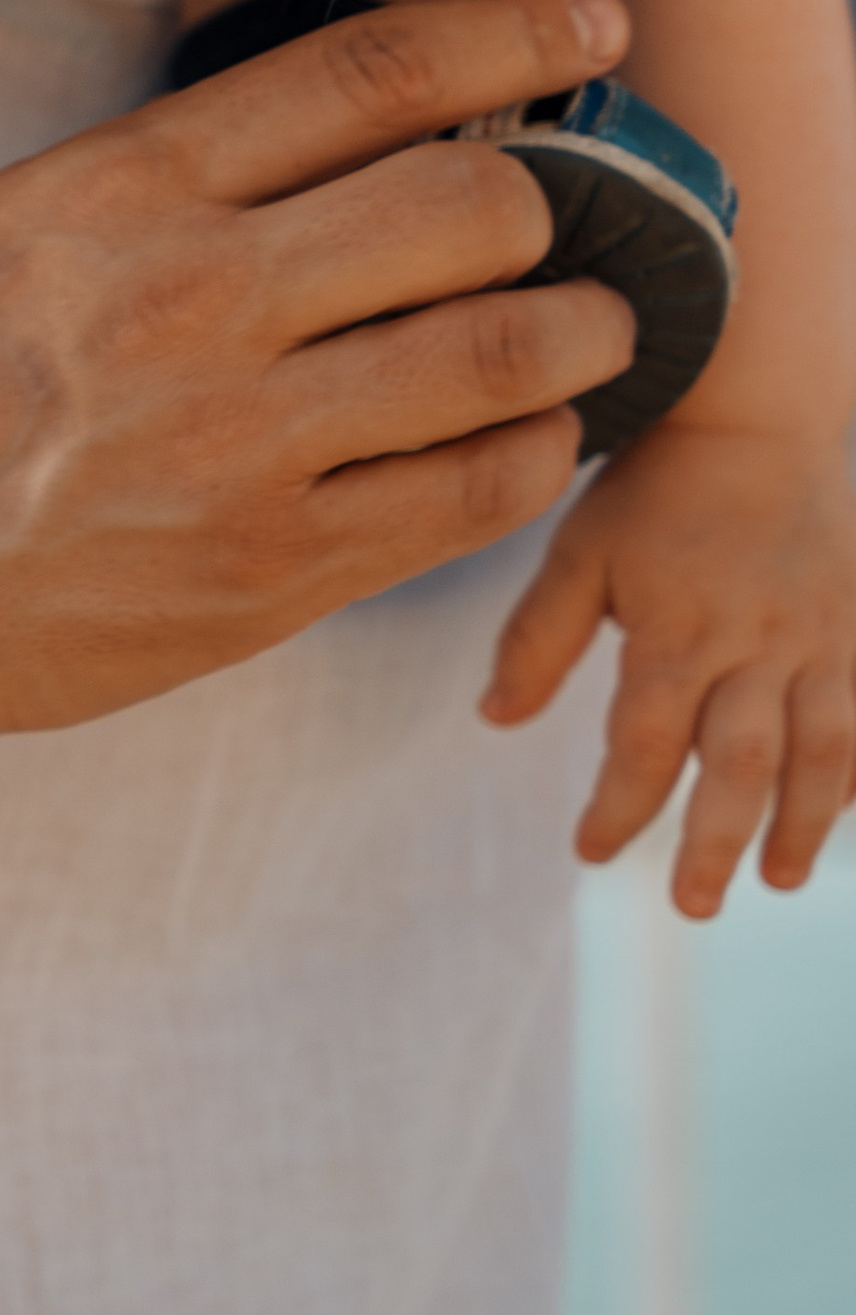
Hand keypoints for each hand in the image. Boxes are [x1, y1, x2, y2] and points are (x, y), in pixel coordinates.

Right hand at [0, 0, 641, 765]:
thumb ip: (158, 176)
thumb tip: (350, 123)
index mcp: (117, 195)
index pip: (364, 76)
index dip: (512, 38)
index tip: (591, 33)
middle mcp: (186, 304)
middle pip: (468, 205)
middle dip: (552, 204)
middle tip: (569, 223)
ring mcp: (234, 446)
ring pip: (499, 352)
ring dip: (583, 332)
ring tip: (593, 327)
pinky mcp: (267, 573)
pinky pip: (469, 496)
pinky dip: (533, 456)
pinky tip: (527, 440)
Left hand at [483, 421, 855, 913]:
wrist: (758, 408)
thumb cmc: (655, 485)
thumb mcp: (580, 552)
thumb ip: (537, 638)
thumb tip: (493, 720)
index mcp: (678, 633)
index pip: (645, 747)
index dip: (617, 808)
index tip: (588, 852)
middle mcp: (756, 645)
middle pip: (740, 765)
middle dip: (715, 842)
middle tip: (692, 906)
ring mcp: (821, 638)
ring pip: (823, 751)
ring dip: (804, 823)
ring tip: (781, 880)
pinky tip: (843, 812)